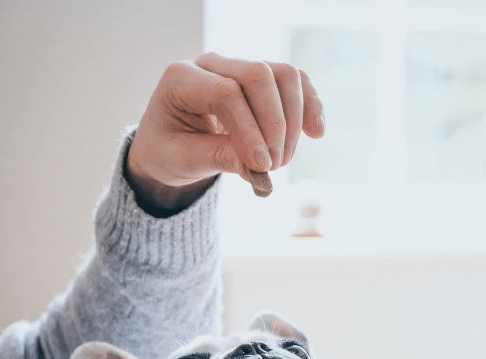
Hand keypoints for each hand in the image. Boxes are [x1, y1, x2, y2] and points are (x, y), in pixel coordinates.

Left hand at [126, 53, 325, 211]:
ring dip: (293, 119)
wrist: (169, 145)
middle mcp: (212, 64)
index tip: (263, 166)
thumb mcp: (183, 160)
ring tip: (284, 159)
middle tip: (274, 165)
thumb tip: (258, 168)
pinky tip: (315, 133)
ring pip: (284, 75)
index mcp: (181, 78)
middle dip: (274, 124)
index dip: (250, 130)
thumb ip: (218, 158)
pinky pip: (295, 83)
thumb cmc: (169, 150)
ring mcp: (240, 67)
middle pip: (259, 75)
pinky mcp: (262, 80)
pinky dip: (310, 105)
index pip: (226, 93)